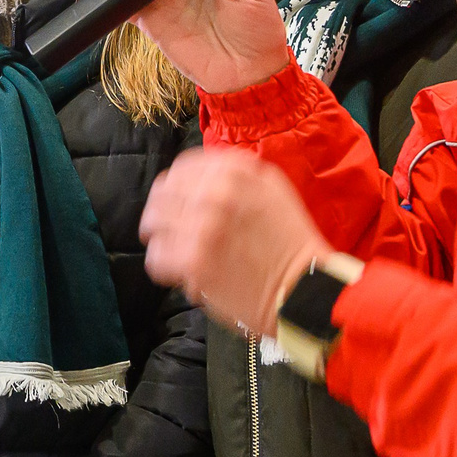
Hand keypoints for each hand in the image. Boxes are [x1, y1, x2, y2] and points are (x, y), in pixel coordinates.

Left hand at [140, 146, 334, 335]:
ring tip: (176, 249)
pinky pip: (156, 257)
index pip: (181, 168)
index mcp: (234, 172)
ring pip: (154, 224)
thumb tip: (198, 172)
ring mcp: (202, 228)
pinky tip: (181, 271)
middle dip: (163, 212)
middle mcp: (216, 194)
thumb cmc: (288, 241)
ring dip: (162, 237)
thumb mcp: (271, 188)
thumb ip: (235, 173)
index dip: (175, 186)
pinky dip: (164, 266)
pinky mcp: (193, 261)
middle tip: (172, 228)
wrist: (303, 287)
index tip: (179, 200)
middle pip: (161, 194)